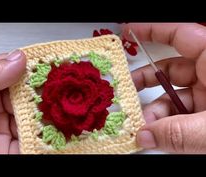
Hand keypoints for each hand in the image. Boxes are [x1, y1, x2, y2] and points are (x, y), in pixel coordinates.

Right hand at [121, 23, 205, 152]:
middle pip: (169, 68)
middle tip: (126, 91)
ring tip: (144, 127)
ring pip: (174, 94)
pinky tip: (158, 133)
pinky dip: (168, 121)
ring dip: (156, 110)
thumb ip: (178, 133)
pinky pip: (183, 110)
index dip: (152, 29)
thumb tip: (144, 137)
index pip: (179, 34)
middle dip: (145, 82)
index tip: (129, 31)